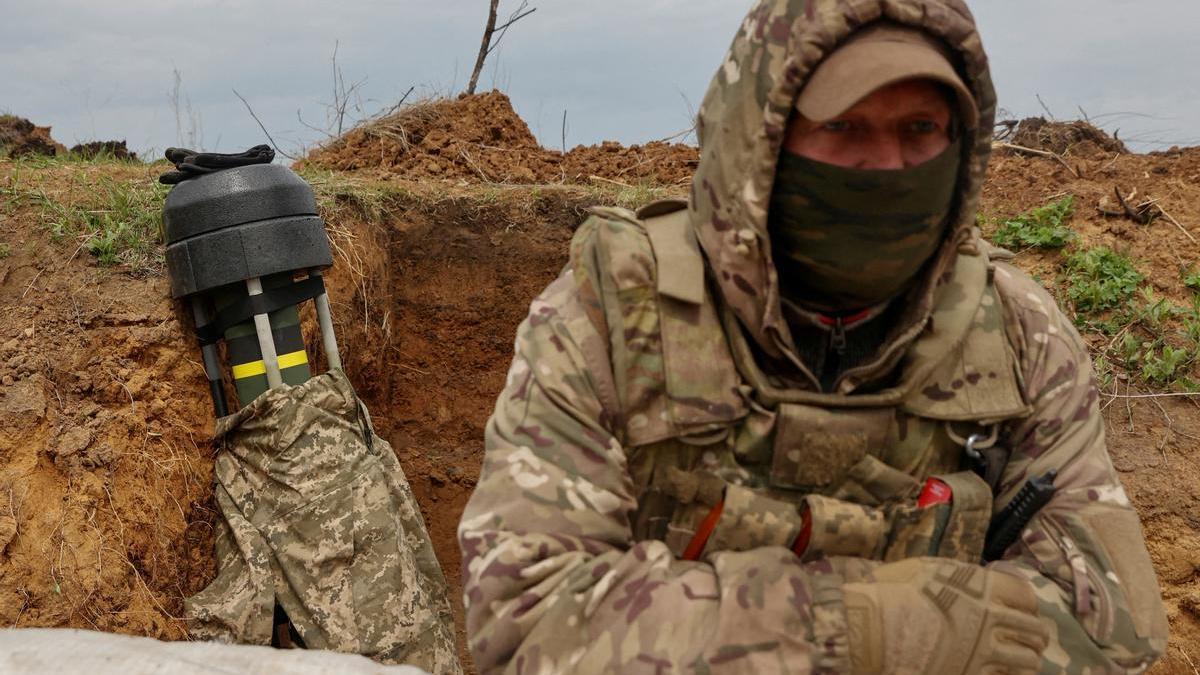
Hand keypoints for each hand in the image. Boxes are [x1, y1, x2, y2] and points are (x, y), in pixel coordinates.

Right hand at [843, 558, 1047, 674]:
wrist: (883, 628)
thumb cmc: (897, 592)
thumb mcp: (925, 568)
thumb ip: (951, 571)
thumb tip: (961, 575)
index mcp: (984, 587)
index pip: (1025, 596)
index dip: (1027, 604)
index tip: (1025, 610)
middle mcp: (994, 618)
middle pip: (1032, 629)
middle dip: (1036, 635)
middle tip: (1036, 641)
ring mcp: (987, 650)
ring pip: (1026, 659)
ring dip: (1028, 660)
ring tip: (1027, 663)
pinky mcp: (975, 674)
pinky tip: (1005, 674)